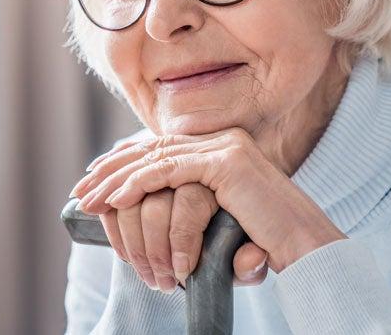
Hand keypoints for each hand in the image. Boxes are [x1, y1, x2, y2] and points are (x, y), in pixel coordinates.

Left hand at [71, 128, 345, 272]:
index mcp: (222, 147)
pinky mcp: (227, 164)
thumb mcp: (220, 216)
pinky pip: (170, 171)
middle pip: (154, 148)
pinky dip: (138, 184)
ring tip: (89, 199)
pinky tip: (115, 199)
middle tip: (82, 188)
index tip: (96, 179)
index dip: (125, 161)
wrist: (308, 250)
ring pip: (156, 158)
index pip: (162, 148)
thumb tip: (150, 206)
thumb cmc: (266, 240)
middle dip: (113, 168)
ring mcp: (226, 147)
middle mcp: (223, 140)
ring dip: (117, 180)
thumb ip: (192, 202)